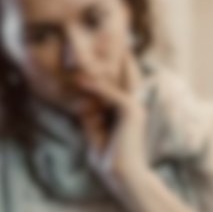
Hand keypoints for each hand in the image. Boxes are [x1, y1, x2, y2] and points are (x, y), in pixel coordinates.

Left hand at [73, 51, 151, 195]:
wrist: (121, 175)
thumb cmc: (108, 158)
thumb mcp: (93, 129)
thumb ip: (89, 111)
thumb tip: (77, 97)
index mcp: (127, 108)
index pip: (120, 79)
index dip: (113, 63)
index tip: (97, 48)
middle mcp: (133, 104)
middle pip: (125, 71)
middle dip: (116, 53)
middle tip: (104, 36)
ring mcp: (135, 107)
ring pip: (118, 78)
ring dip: (101, 64)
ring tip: (85, 49)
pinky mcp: (131, 112)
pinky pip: (111, 94)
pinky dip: (96, 87)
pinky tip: (81, 80)